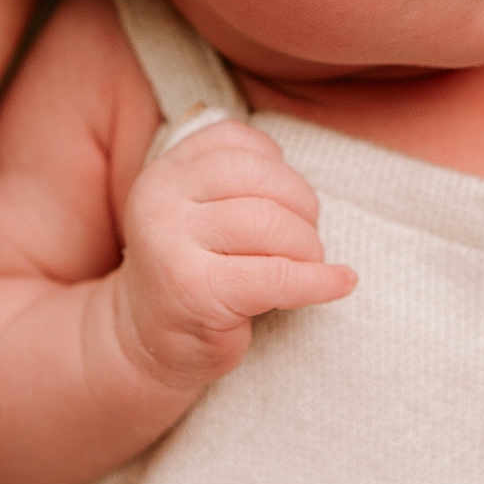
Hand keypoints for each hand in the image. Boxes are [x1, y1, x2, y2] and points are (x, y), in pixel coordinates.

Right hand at [113, 118, 356, 391]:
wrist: (144, 343)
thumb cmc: (191, 268)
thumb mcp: (197, 209)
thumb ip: (236, 177)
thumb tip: (302, 181)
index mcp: (165, 170)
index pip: (237, 140)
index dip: (278, 166)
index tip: (285, 200)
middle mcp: (160, 199)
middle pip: (261, 179)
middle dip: (303, 206)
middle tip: (307, 239)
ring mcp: (171, 244)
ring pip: (271, 224)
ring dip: (308, 246)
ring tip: (308, 264)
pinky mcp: (195, 291)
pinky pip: (277, 276)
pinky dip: (319, 281)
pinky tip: (339, 283)